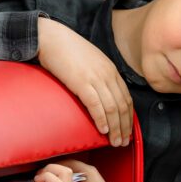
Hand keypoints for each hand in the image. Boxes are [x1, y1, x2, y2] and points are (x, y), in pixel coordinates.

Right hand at [37, 17, 132, 145]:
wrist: (52, 39)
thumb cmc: (67, 50)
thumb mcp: (90, 62)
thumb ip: (98, 76)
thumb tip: (98, 93)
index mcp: (111, 70)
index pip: (126, 98)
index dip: (128, 118)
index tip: (127, 131)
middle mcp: (108, 75)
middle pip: (122, 106)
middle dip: (124, 127)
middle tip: (123, 142)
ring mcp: (96, 78)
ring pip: (112, 108)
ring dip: (115, 128)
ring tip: (115, 142)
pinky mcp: (82, 83)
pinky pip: (96, 105)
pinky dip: (101, 119)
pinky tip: (103, 130)